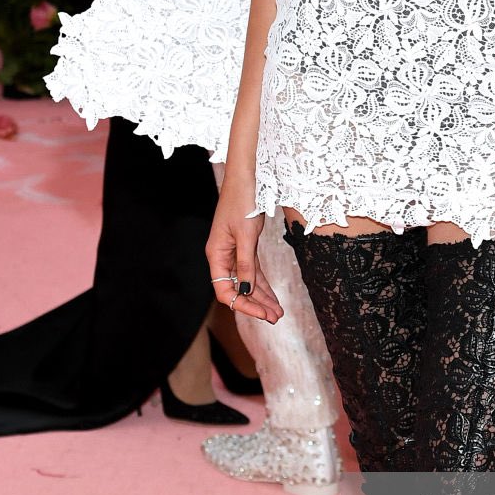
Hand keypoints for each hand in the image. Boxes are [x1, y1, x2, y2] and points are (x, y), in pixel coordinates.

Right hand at [206, 185, 282, 323]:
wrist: (247, 176)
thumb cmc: (242, 201)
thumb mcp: (246, 235)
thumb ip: (245, 264)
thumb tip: (245, 290)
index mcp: (216, 255)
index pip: (225, 291)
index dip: (243, 305)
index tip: (263, 314)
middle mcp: (222, 256)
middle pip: (237, 289)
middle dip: (256, 305)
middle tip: (276, 318)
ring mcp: (233, 251)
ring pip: (247, 282)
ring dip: (262, 298)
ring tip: (278, 313)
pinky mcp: (245, 246)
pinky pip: (253, 270)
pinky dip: (263, 283)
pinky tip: (273, 296)